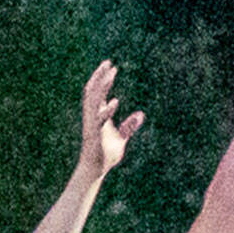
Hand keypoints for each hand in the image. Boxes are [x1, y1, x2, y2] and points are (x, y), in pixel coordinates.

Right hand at [80, 60, 143, 178]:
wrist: (96, 169)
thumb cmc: (106, 154)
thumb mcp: (121, 137)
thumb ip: (130, 125)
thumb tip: (142, 114)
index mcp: (96, 115)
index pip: (97, 92)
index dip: (103, 78)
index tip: (112, 67)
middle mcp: (92, 116)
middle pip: (93, 91)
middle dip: (99, 76)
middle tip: (108, 62)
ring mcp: (93, 124)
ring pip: (93, 101)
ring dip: (101, 87)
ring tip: (110, 74)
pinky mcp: (95, 135)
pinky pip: (100, 120)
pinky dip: (107, 110)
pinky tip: (116, 102)